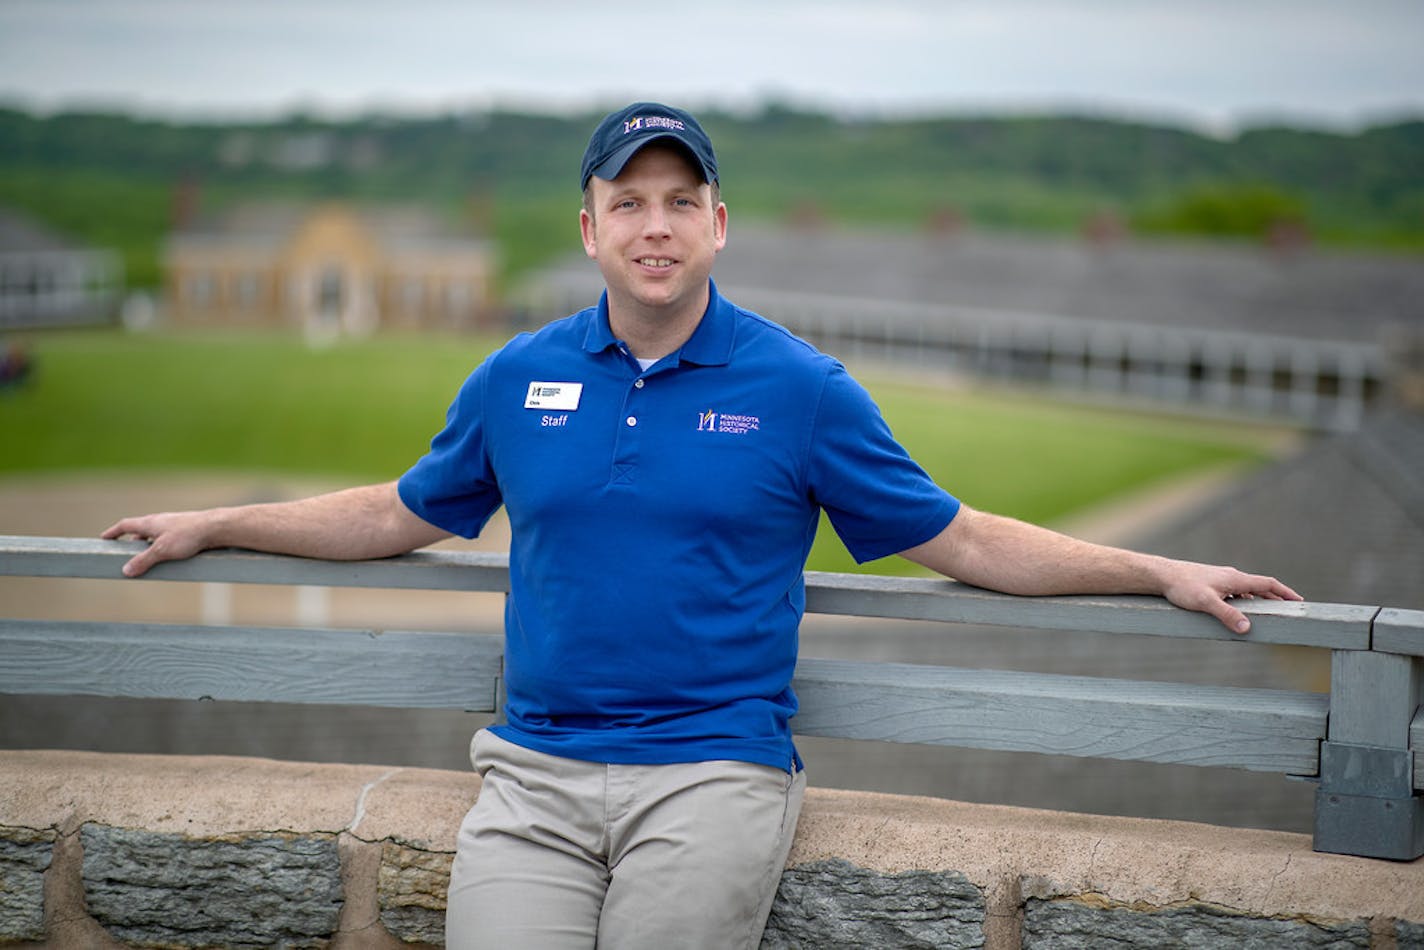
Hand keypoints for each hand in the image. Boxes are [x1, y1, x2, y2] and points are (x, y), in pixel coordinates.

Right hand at [101, 510, 218, 577]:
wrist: (216, 527)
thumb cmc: (188, 535)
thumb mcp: (161, 551)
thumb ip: (143, 561)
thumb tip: (126, 570)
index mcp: (150, 522)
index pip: (125, 525)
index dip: (113, 532)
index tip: (104, 538)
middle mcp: (160, 521)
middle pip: (140, 530)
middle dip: (131, 540)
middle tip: (125, 552)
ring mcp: (173, 525)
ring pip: (155, 535)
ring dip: (147, 545)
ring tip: (146, 558)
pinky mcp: (185, 531)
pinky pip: (168, 539)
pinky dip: (162, 547)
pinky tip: (168, 556)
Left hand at [1159, 562, 1301, 634]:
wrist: (1162, 574)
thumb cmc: (1183, 586)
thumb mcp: (1206, 602)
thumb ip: (1227, 615)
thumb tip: (1247, 628)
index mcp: (1236, 579)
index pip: (1269, 584)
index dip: (1286, 592)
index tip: (1300, 601)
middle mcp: (1231, 576)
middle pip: (1261, 586)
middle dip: (1277, 597)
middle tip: (1290, 608)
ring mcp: (1221, 578)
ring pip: (1247, 589)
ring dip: (1260, 599)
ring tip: (1269, 611)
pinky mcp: (1212, 582)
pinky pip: (1235, 591)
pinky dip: (1244, 599)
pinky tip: (1240, 608)